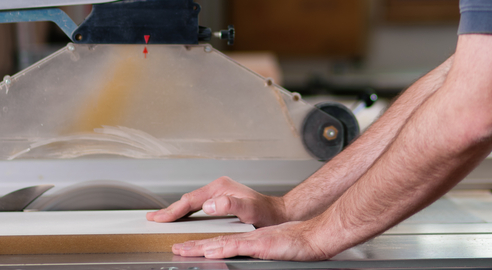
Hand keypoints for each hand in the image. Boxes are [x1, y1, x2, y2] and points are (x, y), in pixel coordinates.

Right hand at [146, 176, 287, 226]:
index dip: (172, 210)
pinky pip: (197, 206)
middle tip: (152, 219)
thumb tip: (209, 204)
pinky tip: (182, 218)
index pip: (190, 200)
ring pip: (191, 203)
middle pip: (187, 200)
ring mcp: (219, 194)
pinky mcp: (221, 201)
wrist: (277, 213)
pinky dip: (186, 212)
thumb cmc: (266, 212)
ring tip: (162, 218)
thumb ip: (230, 205)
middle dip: (169, 210)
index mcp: (220, 188)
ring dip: (176, 211)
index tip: (158, 218)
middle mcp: (218, 188)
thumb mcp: (249, 209)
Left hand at [171, 221, 332, 260]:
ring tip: (182, 249)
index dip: (203, 246)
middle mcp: (248, 238)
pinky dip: (222, 249)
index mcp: (249, 240)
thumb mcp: (272, 249)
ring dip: (200, 247)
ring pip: (222, 243)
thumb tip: (239, 253)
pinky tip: (210, 251)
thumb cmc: (298, 244)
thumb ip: (256, 251)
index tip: (187, 248)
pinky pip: (238, 246)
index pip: (221, 243)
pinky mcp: (261, 245)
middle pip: (216, 242)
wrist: (315, 237)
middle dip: (194, 246)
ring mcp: (253, 241)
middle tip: (176, 248)